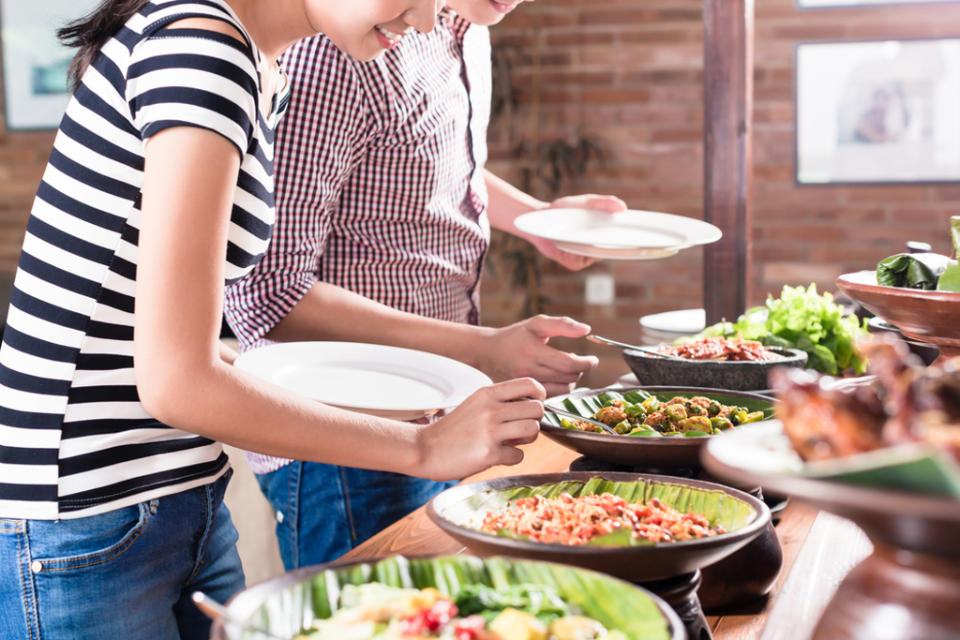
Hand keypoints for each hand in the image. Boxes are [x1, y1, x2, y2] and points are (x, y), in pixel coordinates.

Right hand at [416, 378, 545, 480]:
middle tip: (522, 428)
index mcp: (487, 393)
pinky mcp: (489, 453)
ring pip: (533, 430)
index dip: (540, 395)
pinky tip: (497, 455)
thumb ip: (499, 403)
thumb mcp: (474, 405)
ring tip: (513, 441)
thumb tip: (530, 409)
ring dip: (528, 439)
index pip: (529, 384)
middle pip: (537, 408)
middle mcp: (491, 409)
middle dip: (535, 420)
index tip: (535, 404)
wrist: (424, 449)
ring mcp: (490, 431)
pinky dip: (511, 458)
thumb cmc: (452, 429)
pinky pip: (519, 455)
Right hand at [476, 315, 598, 396]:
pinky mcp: (523, 395)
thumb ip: (563, 324)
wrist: (487, 352)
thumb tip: (587, 330)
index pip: (569, 364)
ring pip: (563, 390)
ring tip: (567, 369)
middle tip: (578, 361)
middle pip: (569, 378)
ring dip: (572, 380)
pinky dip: (560, 388)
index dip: (586, 363)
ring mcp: (525, 386)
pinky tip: (557, 378)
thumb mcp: (537, 324)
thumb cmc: (515, 336)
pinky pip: (552, 397)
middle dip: (580, 370)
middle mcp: (528, 371)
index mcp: (533, 351)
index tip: (593, 360)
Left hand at [526, 194, 626, 270]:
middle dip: (617, 244)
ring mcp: (585, 257)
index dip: (632, 238)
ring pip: (596, 255)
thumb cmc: (565, 209)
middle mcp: (596, 248)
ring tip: (589, 234)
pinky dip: (578, 251)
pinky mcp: (574, 263)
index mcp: (603, 235)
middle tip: (623, 235)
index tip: (644, 235)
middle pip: (611, 249)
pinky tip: (572, 241)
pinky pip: (581, 259)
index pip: (622, 238)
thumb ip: (603, 203)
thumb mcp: (586, 202)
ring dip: (593, 246)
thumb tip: (623, 207)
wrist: (540, 218)